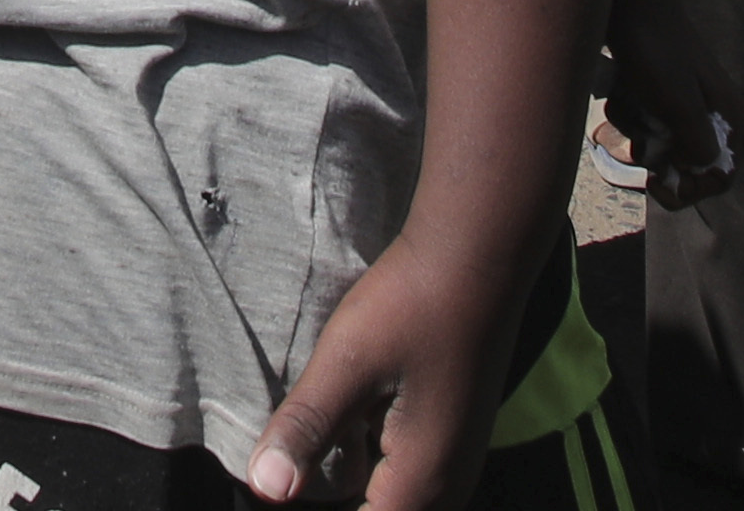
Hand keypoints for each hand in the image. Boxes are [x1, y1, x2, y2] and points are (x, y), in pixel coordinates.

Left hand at [245, 230, 519, 510]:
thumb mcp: (347, 363)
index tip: (281, 487)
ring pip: (389, 501)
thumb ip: (306, 429)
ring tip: (305, 453)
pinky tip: (339, 436)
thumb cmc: (413, 305)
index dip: (315, 508)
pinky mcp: (448, 437)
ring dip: (348, 487)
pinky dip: (365, 469)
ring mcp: (452, 463)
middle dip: (330, 497)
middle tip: (287, 462)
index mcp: (423, 484)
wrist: (477, 257)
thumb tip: (265, 489)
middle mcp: (446, 487)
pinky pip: (400, 479)